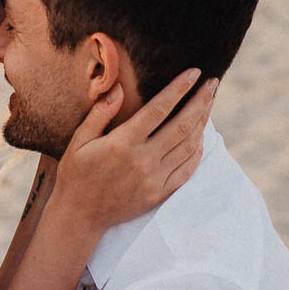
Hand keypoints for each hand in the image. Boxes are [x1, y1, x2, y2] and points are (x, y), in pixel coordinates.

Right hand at [51, 69, 215, 235]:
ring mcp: (154, 179)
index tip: (194, 73)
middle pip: (182, 125)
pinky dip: (198, 151)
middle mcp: (143, 160)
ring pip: (188, 146)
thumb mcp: (79, 141)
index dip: (179, 89)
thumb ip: (100, 113)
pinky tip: (201, 136)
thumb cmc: (76, 174)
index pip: (159, 109)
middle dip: (200, 101)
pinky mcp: (160, 193)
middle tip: (212, 83)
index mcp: (122, 143)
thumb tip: (119, 89)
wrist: (80, 216)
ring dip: (202, 123)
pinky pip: (187, 169)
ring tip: (209, 103)